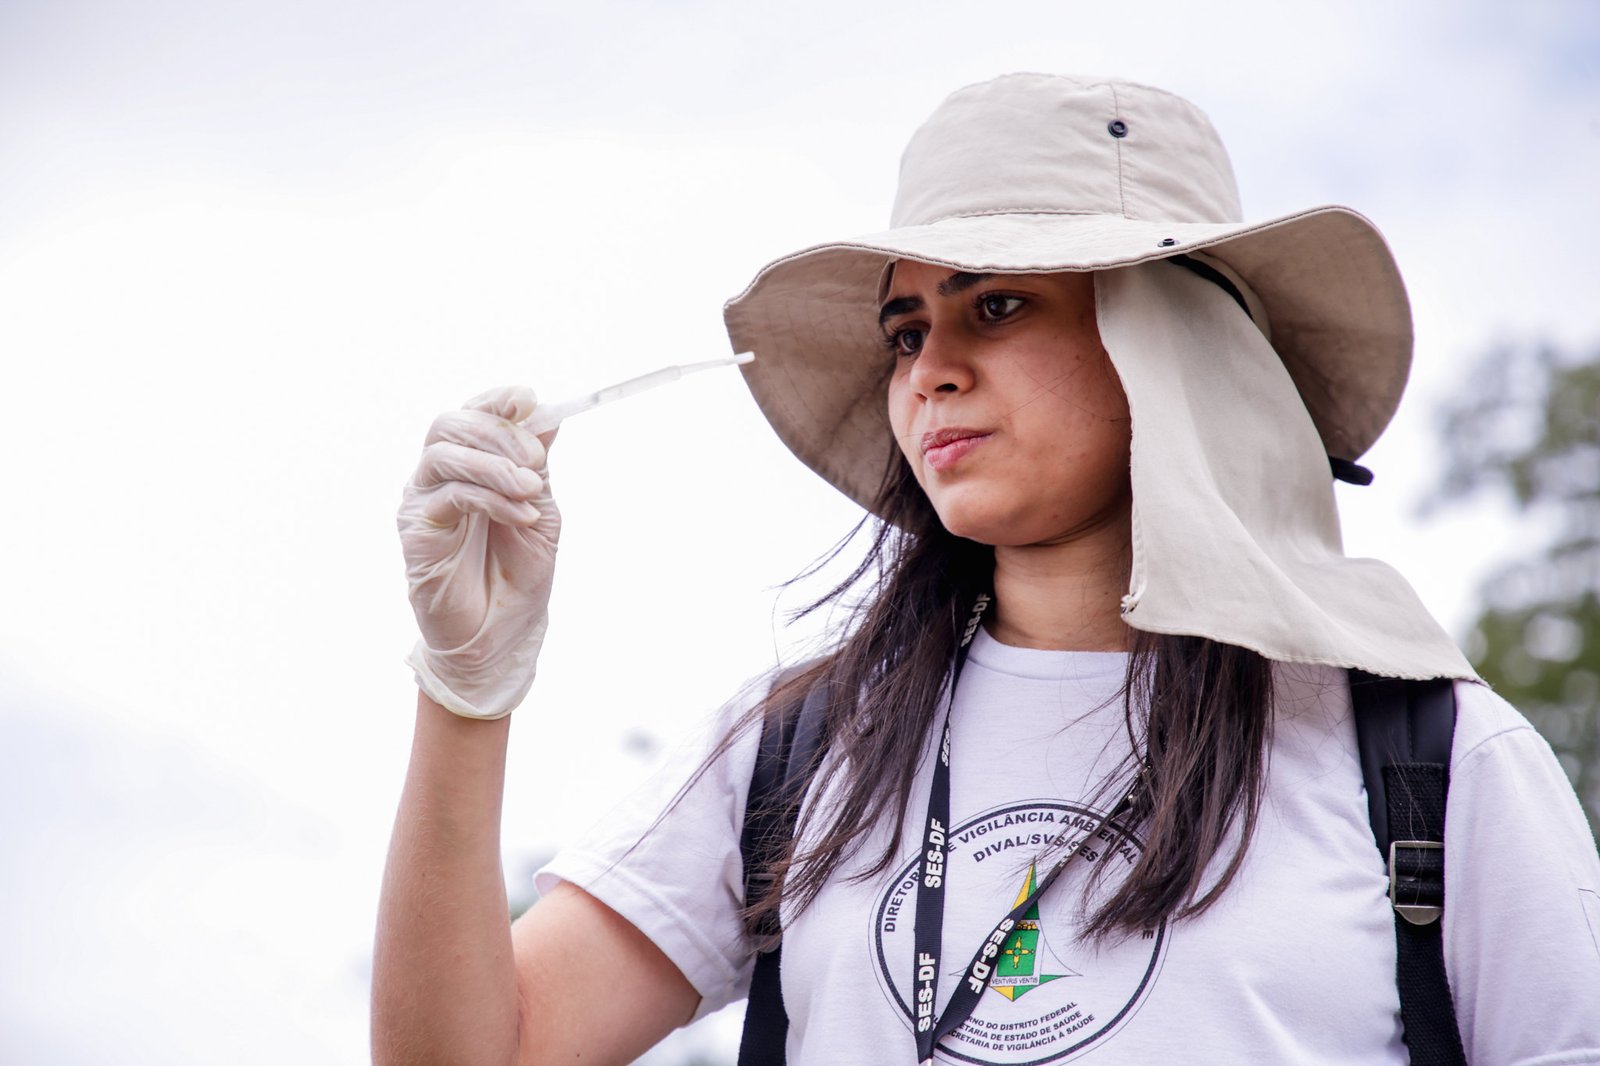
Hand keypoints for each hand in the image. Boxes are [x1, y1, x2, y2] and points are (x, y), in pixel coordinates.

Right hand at [398, 386, 560, 718]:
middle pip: (451, 424)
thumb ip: (537, 466)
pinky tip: (521, 514)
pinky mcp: (416, 529)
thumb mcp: (541, 512)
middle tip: (537, 459)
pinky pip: (449, 495)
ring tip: (532, 490)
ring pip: (445, 454)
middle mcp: (439, 476)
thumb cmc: (517, 575)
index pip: (472, 413)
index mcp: (470, 465)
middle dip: (498, 433)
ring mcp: (422, 500)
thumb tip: (546, 416)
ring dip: (494, 464)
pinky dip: (490, 498)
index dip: (496, 400)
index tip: (528, 400)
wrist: (500, 635)